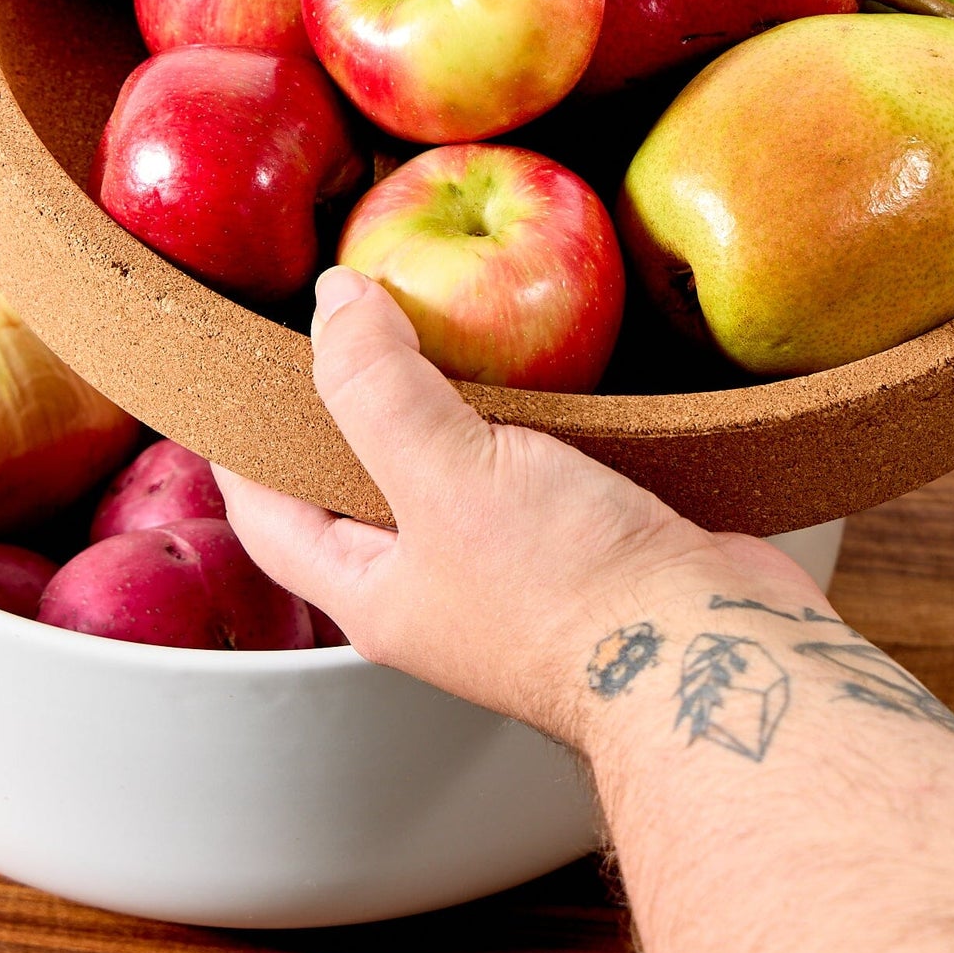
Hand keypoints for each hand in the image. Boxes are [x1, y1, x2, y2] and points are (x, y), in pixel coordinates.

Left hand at [213, 266, 828, 746]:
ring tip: (429, 319)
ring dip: (438, 401)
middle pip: (356, 487)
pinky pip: (526, 464)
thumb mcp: (443, 475)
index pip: (269, 517)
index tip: (234, 377)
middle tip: (338, 322)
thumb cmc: (568, 587)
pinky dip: (518, 412)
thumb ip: (376, 386)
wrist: (719, 651)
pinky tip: (531, 364)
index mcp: (374, 590)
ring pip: (449, 469)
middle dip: (342, 409)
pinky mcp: (580, 538)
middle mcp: (434, 584)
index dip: (240, 448)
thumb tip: (332, 301)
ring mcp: (511, 565)